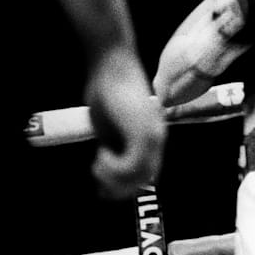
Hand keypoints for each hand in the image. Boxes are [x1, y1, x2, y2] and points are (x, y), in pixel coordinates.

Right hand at [86, 48, 165, 198]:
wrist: (110, 64)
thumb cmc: (106, 89)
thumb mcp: (108, 125)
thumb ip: (112, 144)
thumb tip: (105, 168)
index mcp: (150, 137)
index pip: (145, 173)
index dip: (125, 186)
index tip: (104, 190)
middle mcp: (156, 138)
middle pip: (144, 179)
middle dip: (119, 188)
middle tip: (99, 184)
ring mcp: (152, 135)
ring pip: (140, 175)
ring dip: (114, 177)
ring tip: (98, 164)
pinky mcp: (143, 131)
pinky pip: (133, 164)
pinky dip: (115, 167)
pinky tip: (102, 153)